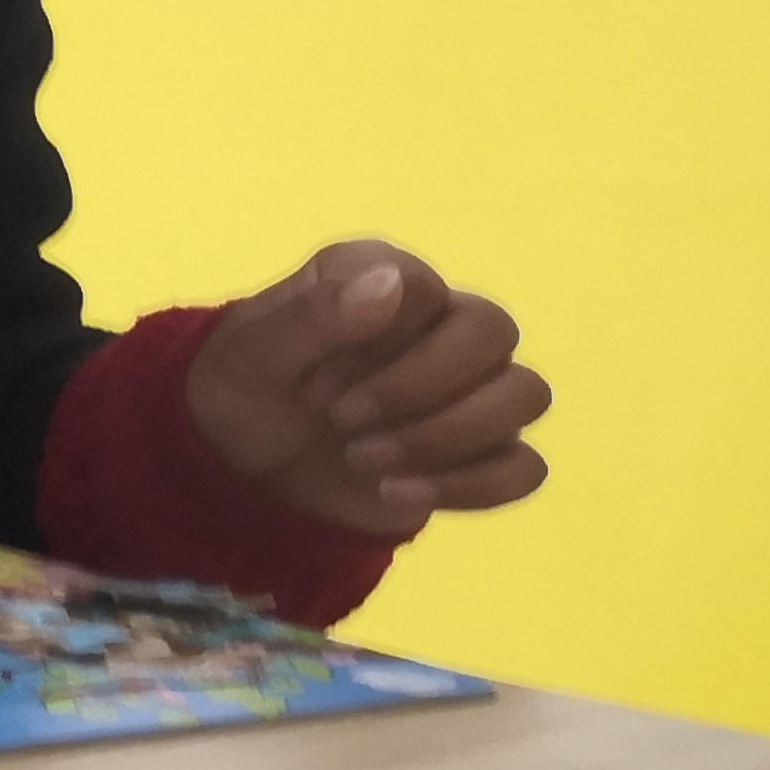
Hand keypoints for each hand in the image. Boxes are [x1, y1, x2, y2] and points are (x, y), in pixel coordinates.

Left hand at [182, 240, 549, 536]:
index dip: (381, 339)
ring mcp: (471, 389)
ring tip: (361, 460)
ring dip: (446, 437)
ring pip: (525, 395)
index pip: (428, 288)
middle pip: (495, 332)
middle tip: (342, 420)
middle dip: (419, 388)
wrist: (243, 469)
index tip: (316, 376)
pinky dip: (468, 487)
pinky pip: (525, 466)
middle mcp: (441, 322)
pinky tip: (394, 492)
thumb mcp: (252, 355)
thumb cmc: (244, 391)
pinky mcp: (481, 453)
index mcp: (383, 277)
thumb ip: (314, 315)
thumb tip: (391, 281)